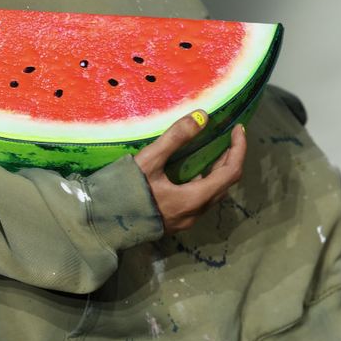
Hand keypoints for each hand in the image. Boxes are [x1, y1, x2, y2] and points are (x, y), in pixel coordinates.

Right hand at [134, 111, 246, 233]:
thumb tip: (201, 116)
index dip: (239, 149)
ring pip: (213, 194)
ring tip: (210, 151)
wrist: (102, 224)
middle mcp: (196, 213)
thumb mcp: (150, 160)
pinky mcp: (175, 222)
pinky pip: (199, 200)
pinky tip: (190, 171)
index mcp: (195, 198)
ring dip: (217, 172)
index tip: (237, 129)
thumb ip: (176, 138)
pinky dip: (203, 182)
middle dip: (229, 159)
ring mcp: (186, 220)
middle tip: (226, 137)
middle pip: (225, 184)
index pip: (231, 172)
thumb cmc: (125, 191)